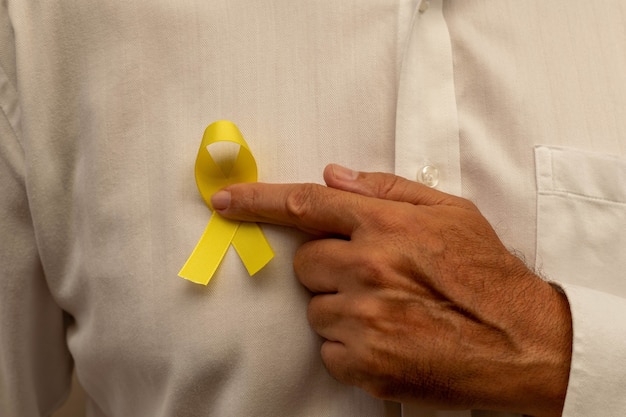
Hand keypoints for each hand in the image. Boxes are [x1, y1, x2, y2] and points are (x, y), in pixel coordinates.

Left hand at [211, 164, 571, 415]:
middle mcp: (368, 268)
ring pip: (315, 308)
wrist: (520, 343)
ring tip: (390, 311)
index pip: (307, 204)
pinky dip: (350, 346)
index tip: (226, 200)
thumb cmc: (487, 274)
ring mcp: (364, 318)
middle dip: (328, 267)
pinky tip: (389, 340)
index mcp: (386, 226)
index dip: (259, 200)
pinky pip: (328, 349)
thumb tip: (335, 174)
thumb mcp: (452, 212)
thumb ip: (388, 189)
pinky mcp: (364, 363)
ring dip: (341, 308)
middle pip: (306, 262)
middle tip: (371, 276)